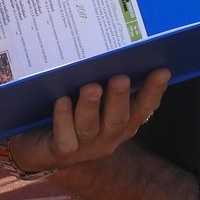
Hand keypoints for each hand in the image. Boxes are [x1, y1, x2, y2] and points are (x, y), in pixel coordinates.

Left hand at [10, 68, 169, 172]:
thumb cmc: (69, 114)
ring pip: (90, 127)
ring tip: (91, 87)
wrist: (37, 146)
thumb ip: (103, 80)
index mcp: (121, 123)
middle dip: (120, 98)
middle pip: (118, 120)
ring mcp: (85, 147)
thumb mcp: (89, 97)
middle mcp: (107, 137)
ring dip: (91, 106)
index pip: (142, 108)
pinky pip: (65, 139)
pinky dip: (64, 120)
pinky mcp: (61, 152)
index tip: (162, 71)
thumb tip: (113, 47)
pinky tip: (62, 101)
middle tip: (120, 78)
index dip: (153, 92)